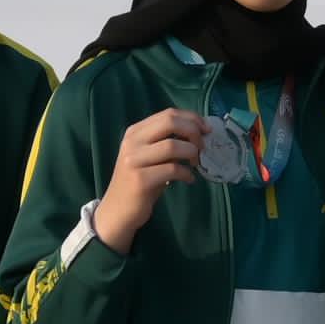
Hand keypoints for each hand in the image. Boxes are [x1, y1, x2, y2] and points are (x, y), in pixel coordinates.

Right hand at [94, 106, 210, 253]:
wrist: (118, 210)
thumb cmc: (139, 181)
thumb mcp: (150, 156)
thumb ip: (167, 141)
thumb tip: (199, 133)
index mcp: (135, 132)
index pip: (168, 114)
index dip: (192, 119)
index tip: (206, 130)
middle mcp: (132, 142)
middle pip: (170, 122)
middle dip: (194, 132)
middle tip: (202, 147)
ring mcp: (134, 160)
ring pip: (173, 146)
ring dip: (192, 153)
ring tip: (195, 164)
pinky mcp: (140, 180)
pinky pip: (173, 170)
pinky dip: (187, 173)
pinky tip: (189, 179)